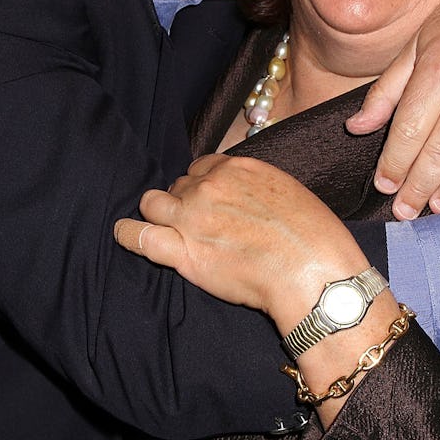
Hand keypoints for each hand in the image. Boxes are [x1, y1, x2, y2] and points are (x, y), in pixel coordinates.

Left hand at [114, 154, 368, 330]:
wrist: (313, 272)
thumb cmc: (314, 236)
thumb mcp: (289, 193)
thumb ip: (258, 188)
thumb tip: (249, 198)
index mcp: (237, 168)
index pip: (202, 168)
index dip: (202, 184)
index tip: (209, 200)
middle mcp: (209, 187)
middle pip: (178, 186)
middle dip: (184, 201)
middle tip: (199, 224)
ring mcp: (192, 218)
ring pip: (152, 204)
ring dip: (157, 214)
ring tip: (163, 227)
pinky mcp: (183, 252)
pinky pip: (139, 237)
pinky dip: (129, 235)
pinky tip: (125, 234)